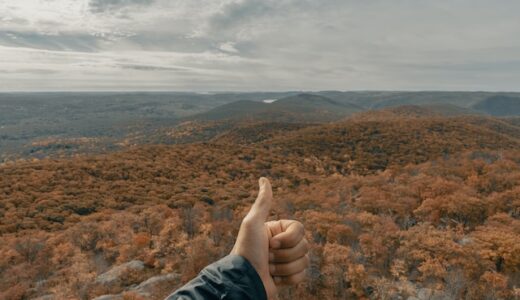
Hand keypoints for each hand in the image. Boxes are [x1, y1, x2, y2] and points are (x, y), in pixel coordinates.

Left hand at [231, 177, 309, 298]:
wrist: (245, 281)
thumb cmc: (247, 251)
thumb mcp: (252, 223)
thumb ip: (262, 203)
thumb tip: (263, 179)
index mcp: (277, 230)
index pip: (300, 229)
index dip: (288, 238)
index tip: (271, 243)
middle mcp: (282, 244)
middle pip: (304, 245)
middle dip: (285, 254)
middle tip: (267, 257)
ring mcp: (286, 261)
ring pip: (304, 260)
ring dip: (285, 267)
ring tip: (268, 269)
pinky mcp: (288, 277)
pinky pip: (302, 275)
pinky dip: (288, 279)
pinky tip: (274, 279)